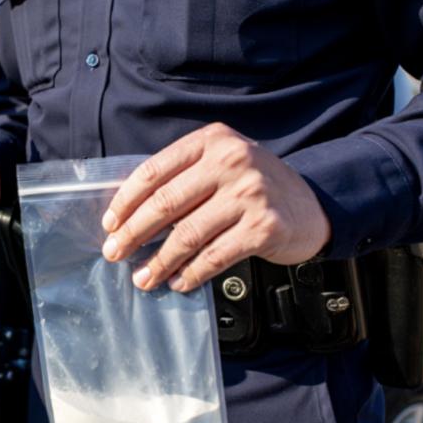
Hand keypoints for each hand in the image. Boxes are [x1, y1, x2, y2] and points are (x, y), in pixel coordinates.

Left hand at [100, 122, 329, 292]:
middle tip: (115, 253)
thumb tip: (128, 214)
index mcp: (211, 140)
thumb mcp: (221, 163)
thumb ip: (183, 177)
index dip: (126, 200)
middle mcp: (231, 161)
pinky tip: (178, 281)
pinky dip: (191, 273)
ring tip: (143, 277)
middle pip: (165, 203)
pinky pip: (215, 256)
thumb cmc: (254, 186)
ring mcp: (250, 194)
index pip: (155, 171)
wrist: (313, 204)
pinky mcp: (264, 227)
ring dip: (159, 261)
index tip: (110, 223)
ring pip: (188, 234)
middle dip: (133, 233)